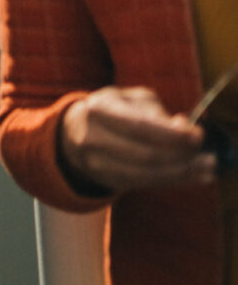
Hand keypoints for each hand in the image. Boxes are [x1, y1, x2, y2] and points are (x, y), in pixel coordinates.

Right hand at [60, 86, 213, 192]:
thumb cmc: (114, 111)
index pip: (138, 126)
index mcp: (99, 109)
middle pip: (143, 154)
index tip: (198, 137)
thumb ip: (157, 113)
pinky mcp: (104, 179)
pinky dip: (171, 181)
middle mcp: (91, 137)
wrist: (75, 132)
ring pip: (144, 174)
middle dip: (181, 158)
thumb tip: (184, 128)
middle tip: (209, 158)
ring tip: (206, 171)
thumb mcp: (131, 100)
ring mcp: (94, 162)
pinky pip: (142, 184)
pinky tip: (191, 177)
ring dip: (180, 174)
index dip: (171, 134)